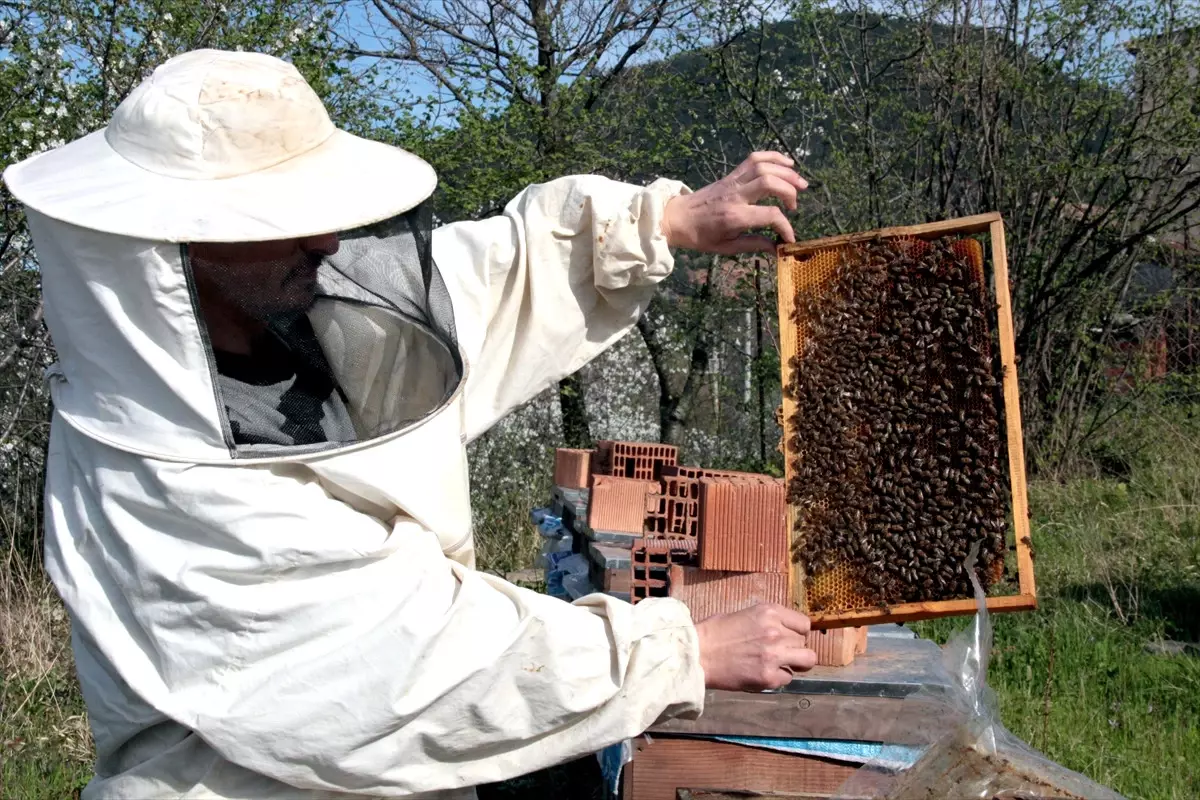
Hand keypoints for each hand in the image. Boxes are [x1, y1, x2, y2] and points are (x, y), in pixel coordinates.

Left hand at [661, 151, 807, 254]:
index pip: (770, 215)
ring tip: (800, 183)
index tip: (789, 237)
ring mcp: (732, 182)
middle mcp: (735, 195)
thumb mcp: (726, 247)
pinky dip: (772, 156)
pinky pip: (753, 158)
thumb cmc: (700, 236)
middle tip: (795, 205)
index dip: (785, 226)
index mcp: (734, 217)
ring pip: (763, 166)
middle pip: (769, 182)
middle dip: (789, 191)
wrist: (676, 218)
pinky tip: (787, 162)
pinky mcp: (730, 174)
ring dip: (786, 171)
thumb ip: (754, 244)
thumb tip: (777, 248)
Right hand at [694, 603, 816, 691]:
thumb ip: (769, 622)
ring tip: (777, 664)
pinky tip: (761, 673)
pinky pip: (788, 678)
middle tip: (776, 653)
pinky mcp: (768, 676)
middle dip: (792, 649)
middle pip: (803, 643)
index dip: (797, 633)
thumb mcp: (745, 615)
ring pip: (807, 661)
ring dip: (793, 663)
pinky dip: (777, 678)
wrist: (698, 653)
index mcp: (770, 612)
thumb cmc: (715, 632)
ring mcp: (774, 655)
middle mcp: (776, 631)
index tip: (789, 638)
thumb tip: (786, 632)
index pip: (804, 624)